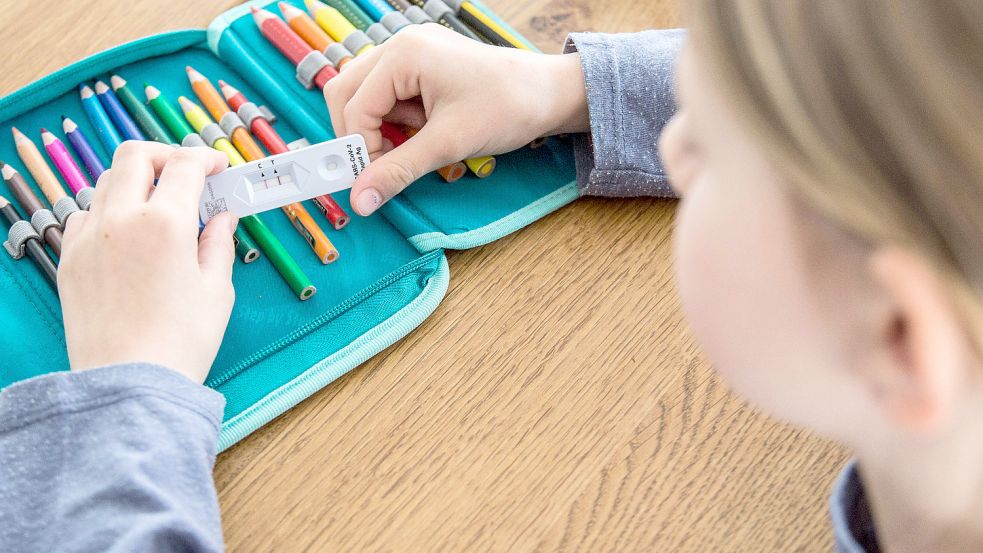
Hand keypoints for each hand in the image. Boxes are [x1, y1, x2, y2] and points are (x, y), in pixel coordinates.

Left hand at [58, 142, 237, 383]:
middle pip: (134, 156)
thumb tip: (223, 218)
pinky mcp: (70, 259)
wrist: (130, 382)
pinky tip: (127, 234)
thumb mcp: (217, 290)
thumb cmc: (181, 341)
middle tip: (185, 173)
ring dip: (134, 182)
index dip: (205, 158)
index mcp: (165, 222)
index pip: (184, 165)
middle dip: (164, 155)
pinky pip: (84, 215)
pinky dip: (107, 211)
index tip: (217, 168)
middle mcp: (121, 220)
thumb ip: (219, 243)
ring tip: (157, 205)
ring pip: (105, 182)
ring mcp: (88, 237)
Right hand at [324, 24, 588, 215]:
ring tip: (414, 146)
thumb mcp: (448, 144)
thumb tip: (360, 199)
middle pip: (347, 93)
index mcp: (404, 54)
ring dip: (379, 129)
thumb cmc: (507, 107)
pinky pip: (390, 95)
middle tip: (380, 167)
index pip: (354, 106)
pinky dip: (397, 121)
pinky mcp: (423, 65)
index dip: (359, 148)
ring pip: (366, 95)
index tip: (371, 181)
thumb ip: (398, 170)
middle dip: (359, 135)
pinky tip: (423, 133)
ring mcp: (412, 52)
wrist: (550, 94)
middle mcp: (401, 44)